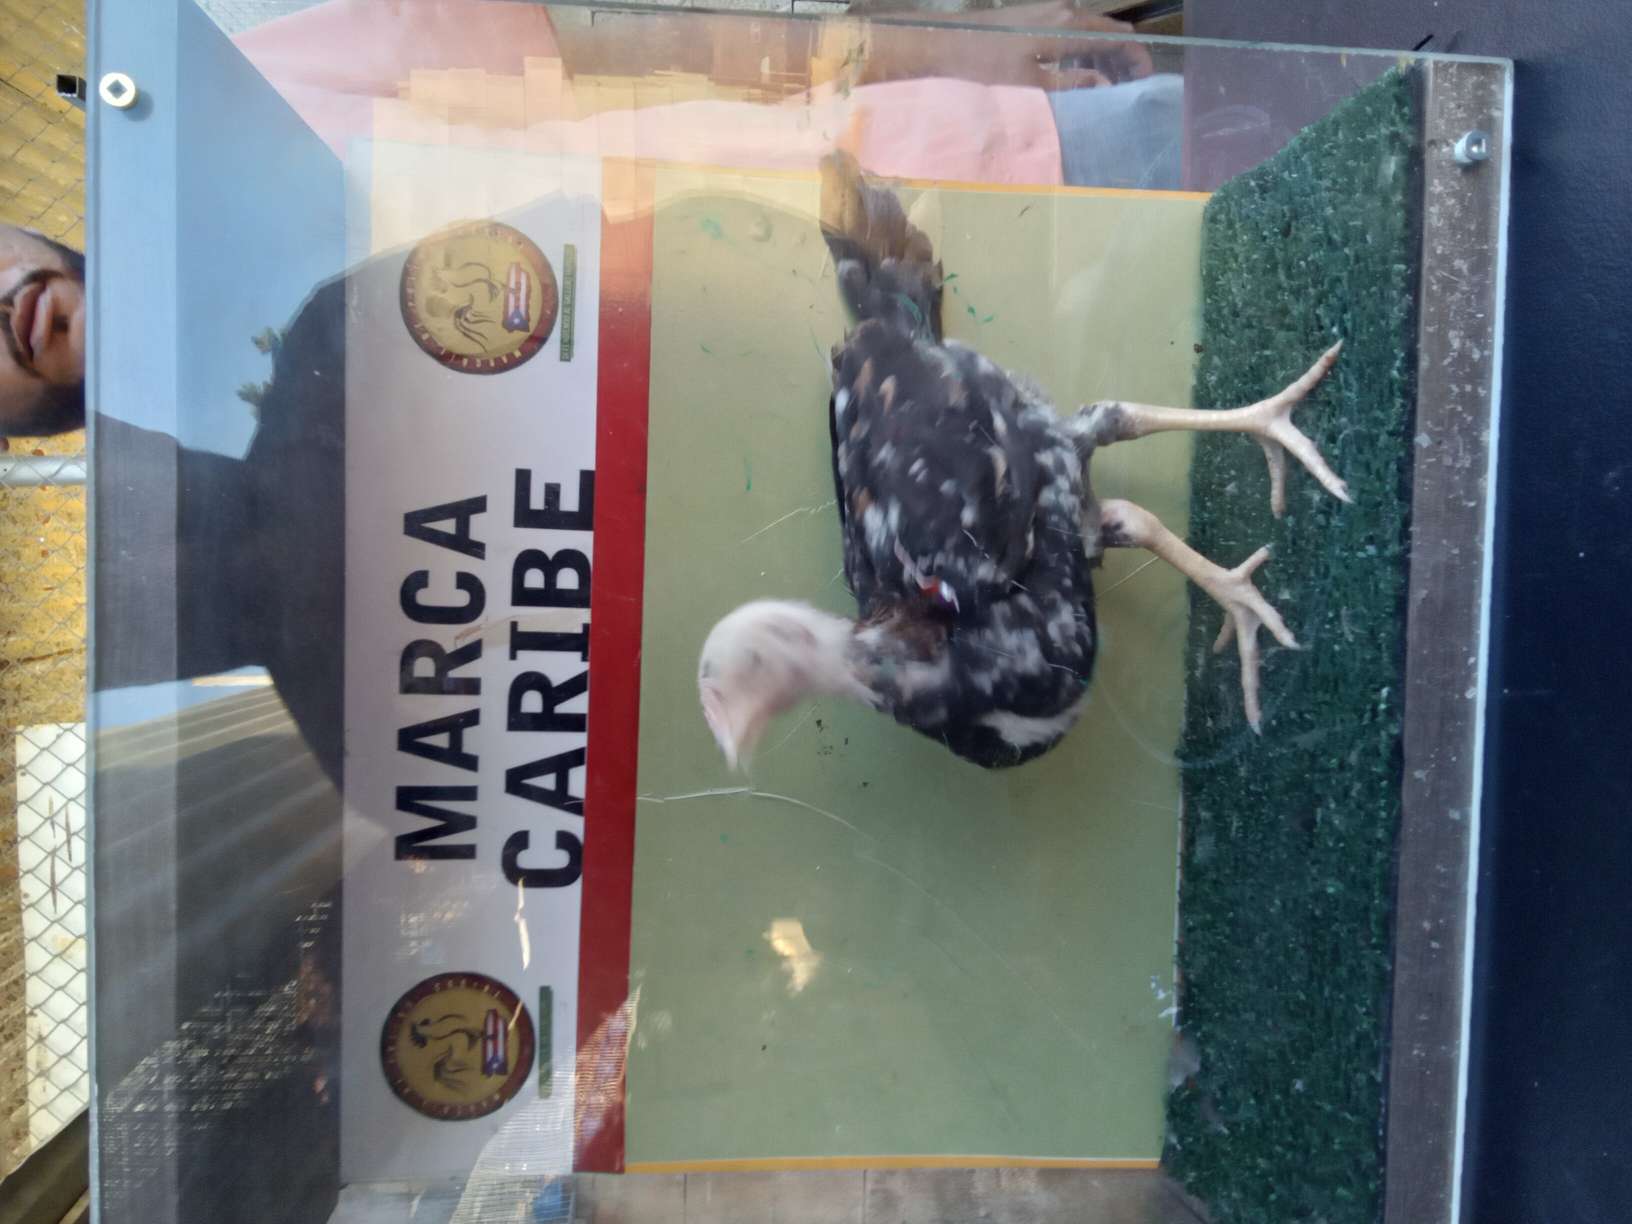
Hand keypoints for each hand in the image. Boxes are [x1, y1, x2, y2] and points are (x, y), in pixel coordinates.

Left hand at [854, 2, 1154, 91]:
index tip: (1146, 79)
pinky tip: (1080, 70)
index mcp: (1070, 26)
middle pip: (1111, 29)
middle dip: (1125, 55)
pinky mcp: (1039, 12)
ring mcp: (1053, 8)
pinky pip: (1075, 26)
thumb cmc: (986, 65)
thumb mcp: (1032, 84)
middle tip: (1131, 85)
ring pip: (1093, 27)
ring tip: (1109, 83)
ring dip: (1106, 51)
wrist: (945, 41)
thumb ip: (1072, 84)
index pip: (1119, 38)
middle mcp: (1067, 10)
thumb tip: (1106, 86)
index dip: (1138, 58)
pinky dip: (1087, 45)